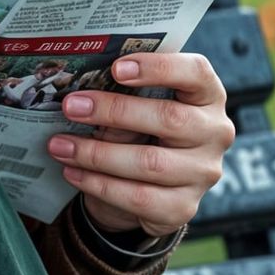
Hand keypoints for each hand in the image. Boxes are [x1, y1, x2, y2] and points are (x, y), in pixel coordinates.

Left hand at [48, 53, 233, 238]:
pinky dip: (100, 185)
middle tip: (71, 106)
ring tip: (59, 145)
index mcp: (206, 94)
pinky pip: (139, 198)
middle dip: (113, 111)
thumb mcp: (137, 101)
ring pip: (150, 163)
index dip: (158, 67)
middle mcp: (215, 133)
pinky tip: (73, 172)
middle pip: (169, 118)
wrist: (151, 180)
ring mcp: (203, 173)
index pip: (195, 72)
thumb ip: (121, 90)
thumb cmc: (142, 123)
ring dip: (97, 154)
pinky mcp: (184, 207)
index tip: (116, 68)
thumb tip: (79, 92)